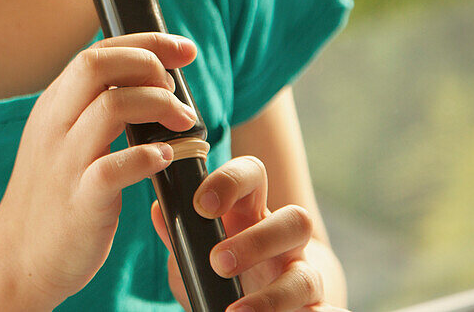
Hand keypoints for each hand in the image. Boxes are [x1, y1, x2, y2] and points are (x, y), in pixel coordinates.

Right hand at [0, 33, 198, 307]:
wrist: (17, 258)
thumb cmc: (52, 199)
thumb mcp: (60, 141)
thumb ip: (89, 110)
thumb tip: (144, 84)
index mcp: (53, 107)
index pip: (97, 52)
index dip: (146, 43)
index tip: (184, 51)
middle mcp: (54, 126)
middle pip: (98, 65)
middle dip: (149, 64)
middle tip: (179, 89)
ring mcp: (65, 162)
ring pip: (111, 106)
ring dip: (159, 105)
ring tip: (184, 124)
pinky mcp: (79, 201)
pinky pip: (115, 167)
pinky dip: (149, 157)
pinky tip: (167, 160)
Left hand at [150, 155, 348, 311]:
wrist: (259, 304)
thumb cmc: (222, 268)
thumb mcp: (196, 251)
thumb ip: (180, 235)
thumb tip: (160, 210)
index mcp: (251, 214)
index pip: (254, 176)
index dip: (231, 181)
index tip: (201, 205)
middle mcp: (284, 241)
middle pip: (294, 220)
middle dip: (256, 241)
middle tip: (217, 262)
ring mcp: (302, 276)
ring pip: (308, 276)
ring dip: (273, 296)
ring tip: (237, 311)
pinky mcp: (313, 309)